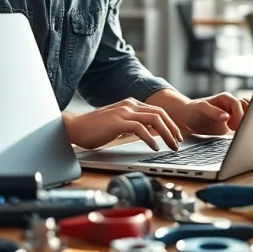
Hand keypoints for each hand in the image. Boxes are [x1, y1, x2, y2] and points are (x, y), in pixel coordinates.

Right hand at [63, 99, 183, 151]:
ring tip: (172, 146)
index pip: (157, 111)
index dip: (170, 123)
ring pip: (154, 120)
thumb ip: (131, 124)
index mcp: (130, 104)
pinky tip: (154, 147)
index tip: (176, 136)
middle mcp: (129, 105)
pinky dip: (151, 139)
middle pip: (160, 114)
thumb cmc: (93, 129)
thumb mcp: (117, 124)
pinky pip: (140, 129)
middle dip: (173, 129)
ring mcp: (124, 112)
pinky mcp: (118, 122)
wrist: (74, 127)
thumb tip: (147, 133)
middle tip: (178, 142)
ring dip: (166, 134)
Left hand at [166, 92, 250, 136]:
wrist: (188, 118)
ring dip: (248, 120)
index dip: (238, 115)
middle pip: (248, 106)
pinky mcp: (235, 121)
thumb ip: (213, 111)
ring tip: (238, 131)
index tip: (233, 127)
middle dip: (245, 118)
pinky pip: (246, 119)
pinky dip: (247, 124)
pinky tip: (240, 133)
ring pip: (249, 112)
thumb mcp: (200, 109)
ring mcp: (234, 112)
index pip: (238, 104)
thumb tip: (226, 117)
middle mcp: (231, 104)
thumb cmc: (193, 111)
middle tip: (236, 131)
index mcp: (225, 98)